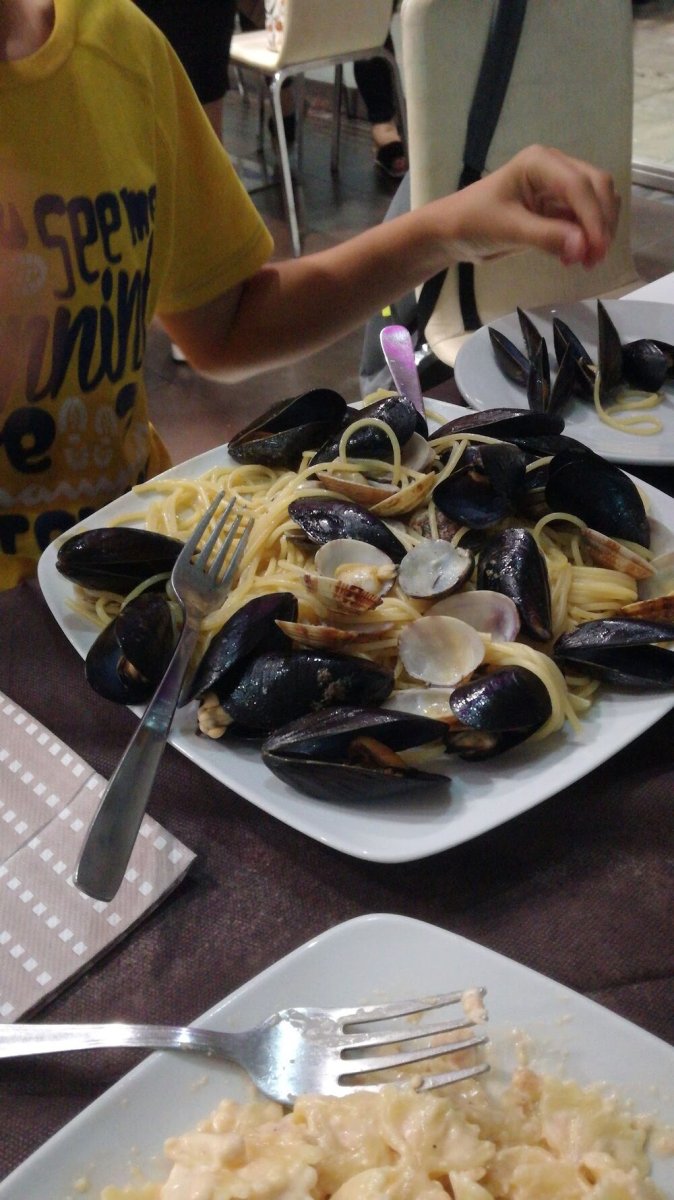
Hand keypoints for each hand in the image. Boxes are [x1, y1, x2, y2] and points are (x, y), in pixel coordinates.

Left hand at [446, 144, 619, 267]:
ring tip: (585, 261)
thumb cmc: (474, 222)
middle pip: (597, 187)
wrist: (454, 233)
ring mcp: (558, 187)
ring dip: (598, 230)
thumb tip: (584, 248)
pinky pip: (583, 218)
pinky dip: (587, 236)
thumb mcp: (509, 230)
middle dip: (601, 222)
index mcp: (540, 162)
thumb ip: (547, 237)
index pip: (579, 186)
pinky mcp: (557, 207)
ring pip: (596, 202)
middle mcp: (555, 167)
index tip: (597, 251)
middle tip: (594, 259)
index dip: (593, 218)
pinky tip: (575, 258)